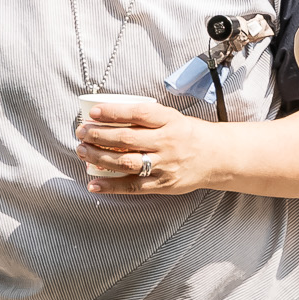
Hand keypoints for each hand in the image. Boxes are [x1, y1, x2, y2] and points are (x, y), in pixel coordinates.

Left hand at [73, 95, 232, 194]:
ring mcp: (165, 165)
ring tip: (82, 151)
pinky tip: (93, 183)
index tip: (94, 113)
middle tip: (81, 132)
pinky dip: (111, 186)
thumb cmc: (188, 134)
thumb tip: (107, 114)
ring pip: (126, 162)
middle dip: (99, 135)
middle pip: (127, 139)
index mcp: (170, 121)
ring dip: (99, 157)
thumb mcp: (172, 118)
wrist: (217, 157)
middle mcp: (167, 142)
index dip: (114, 113)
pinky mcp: (163, 184)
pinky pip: (133, 186)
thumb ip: (146, 117)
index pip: (138, 114)